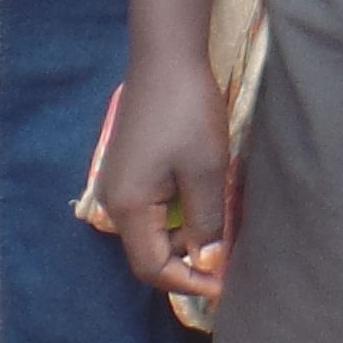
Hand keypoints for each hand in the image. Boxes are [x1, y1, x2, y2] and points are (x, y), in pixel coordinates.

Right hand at [95, 51, 235, 304]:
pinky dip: (179, 221)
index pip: (153, 268)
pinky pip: (153, 212)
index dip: (189, 283)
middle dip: (188, 267)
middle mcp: (114, 202)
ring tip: (222, 242)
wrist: (166, 57)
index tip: (225, 285)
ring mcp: (119, 185)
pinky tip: (205, 214)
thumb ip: (206, 223)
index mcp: (128, 208)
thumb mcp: (206, 170)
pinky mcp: (130, 170)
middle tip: (227, 267)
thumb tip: (208, 263)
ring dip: (186, 243)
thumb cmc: (187, 112)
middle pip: (149, 256)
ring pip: (152, 234)